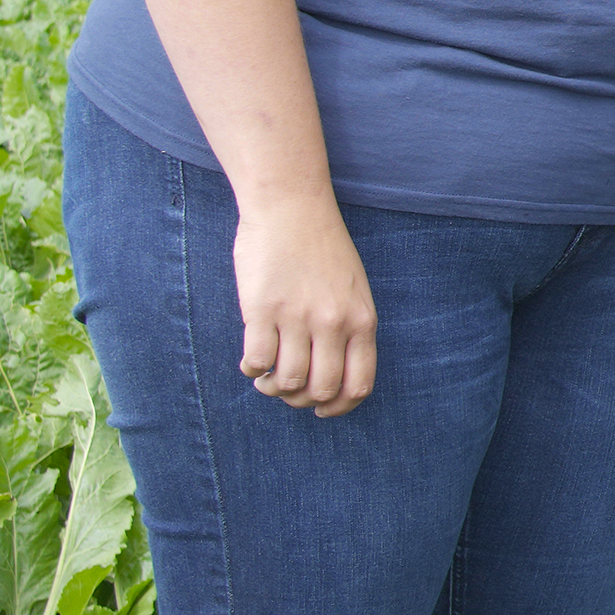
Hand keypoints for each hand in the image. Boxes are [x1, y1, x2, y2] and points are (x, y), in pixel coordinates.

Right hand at [231, 190, 376, 417]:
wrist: (291, 207)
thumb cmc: (322, 248)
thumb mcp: (354, 290)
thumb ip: (350, 329)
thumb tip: (331, 378)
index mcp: (361, 321)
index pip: (358, 385)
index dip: (338, 407)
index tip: (320, 408)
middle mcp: (333, 323)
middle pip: (320, 390)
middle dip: (301, 400)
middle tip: (287, 389)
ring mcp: (297, 317)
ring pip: (287, 381)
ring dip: (273, 388)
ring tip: (267, 377)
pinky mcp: (262, 309)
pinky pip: (257, 362)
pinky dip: (252, 370)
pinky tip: (252, 360)